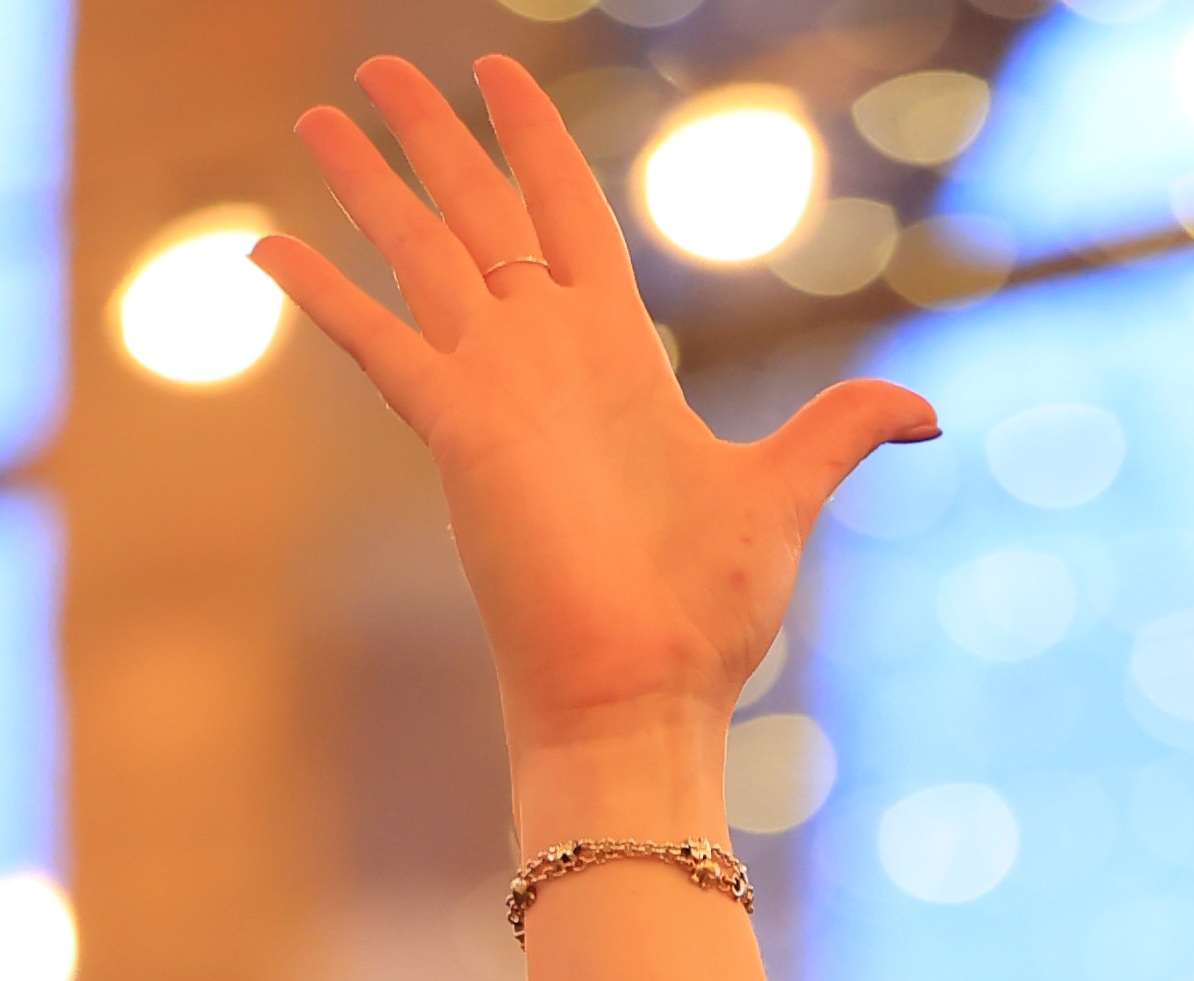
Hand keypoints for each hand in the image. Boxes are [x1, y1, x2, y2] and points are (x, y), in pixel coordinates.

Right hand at [253, 53, 936, 801]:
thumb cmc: (708, 619)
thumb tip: (927, 412)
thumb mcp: (788, 496)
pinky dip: (324, 296)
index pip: (565, 211)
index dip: (534, 137)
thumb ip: (842, 430)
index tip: (499, 71)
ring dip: (368, 183)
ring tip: (319, 114)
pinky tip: (265, 248)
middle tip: (379, 70)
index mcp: (615, 355)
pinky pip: (377, 343)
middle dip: (432, 136)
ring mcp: (493, 389)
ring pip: (418, 254)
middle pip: (477, 211)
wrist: (646, 698)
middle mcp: (544, 357)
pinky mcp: (456, 431)